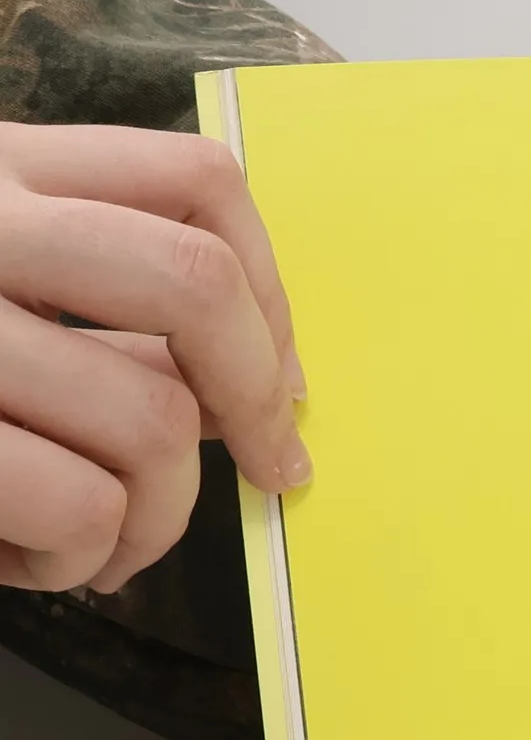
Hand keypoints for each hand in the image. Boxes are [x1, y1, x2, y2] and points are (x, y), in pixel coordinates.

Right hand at [0, 121, 308, 595]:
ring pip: (152, 419)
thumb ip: (101, 303)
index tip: (282, 377)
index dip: (275, 291)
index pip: (198, 180)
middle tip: (267, 469)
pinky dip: (86, 557)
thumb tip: (263, 388)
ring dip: (162, 514)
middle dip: (259, 398)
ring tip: (107, 540)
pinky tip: (38, 559)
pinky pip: (79, 504)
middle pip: (194, 287)